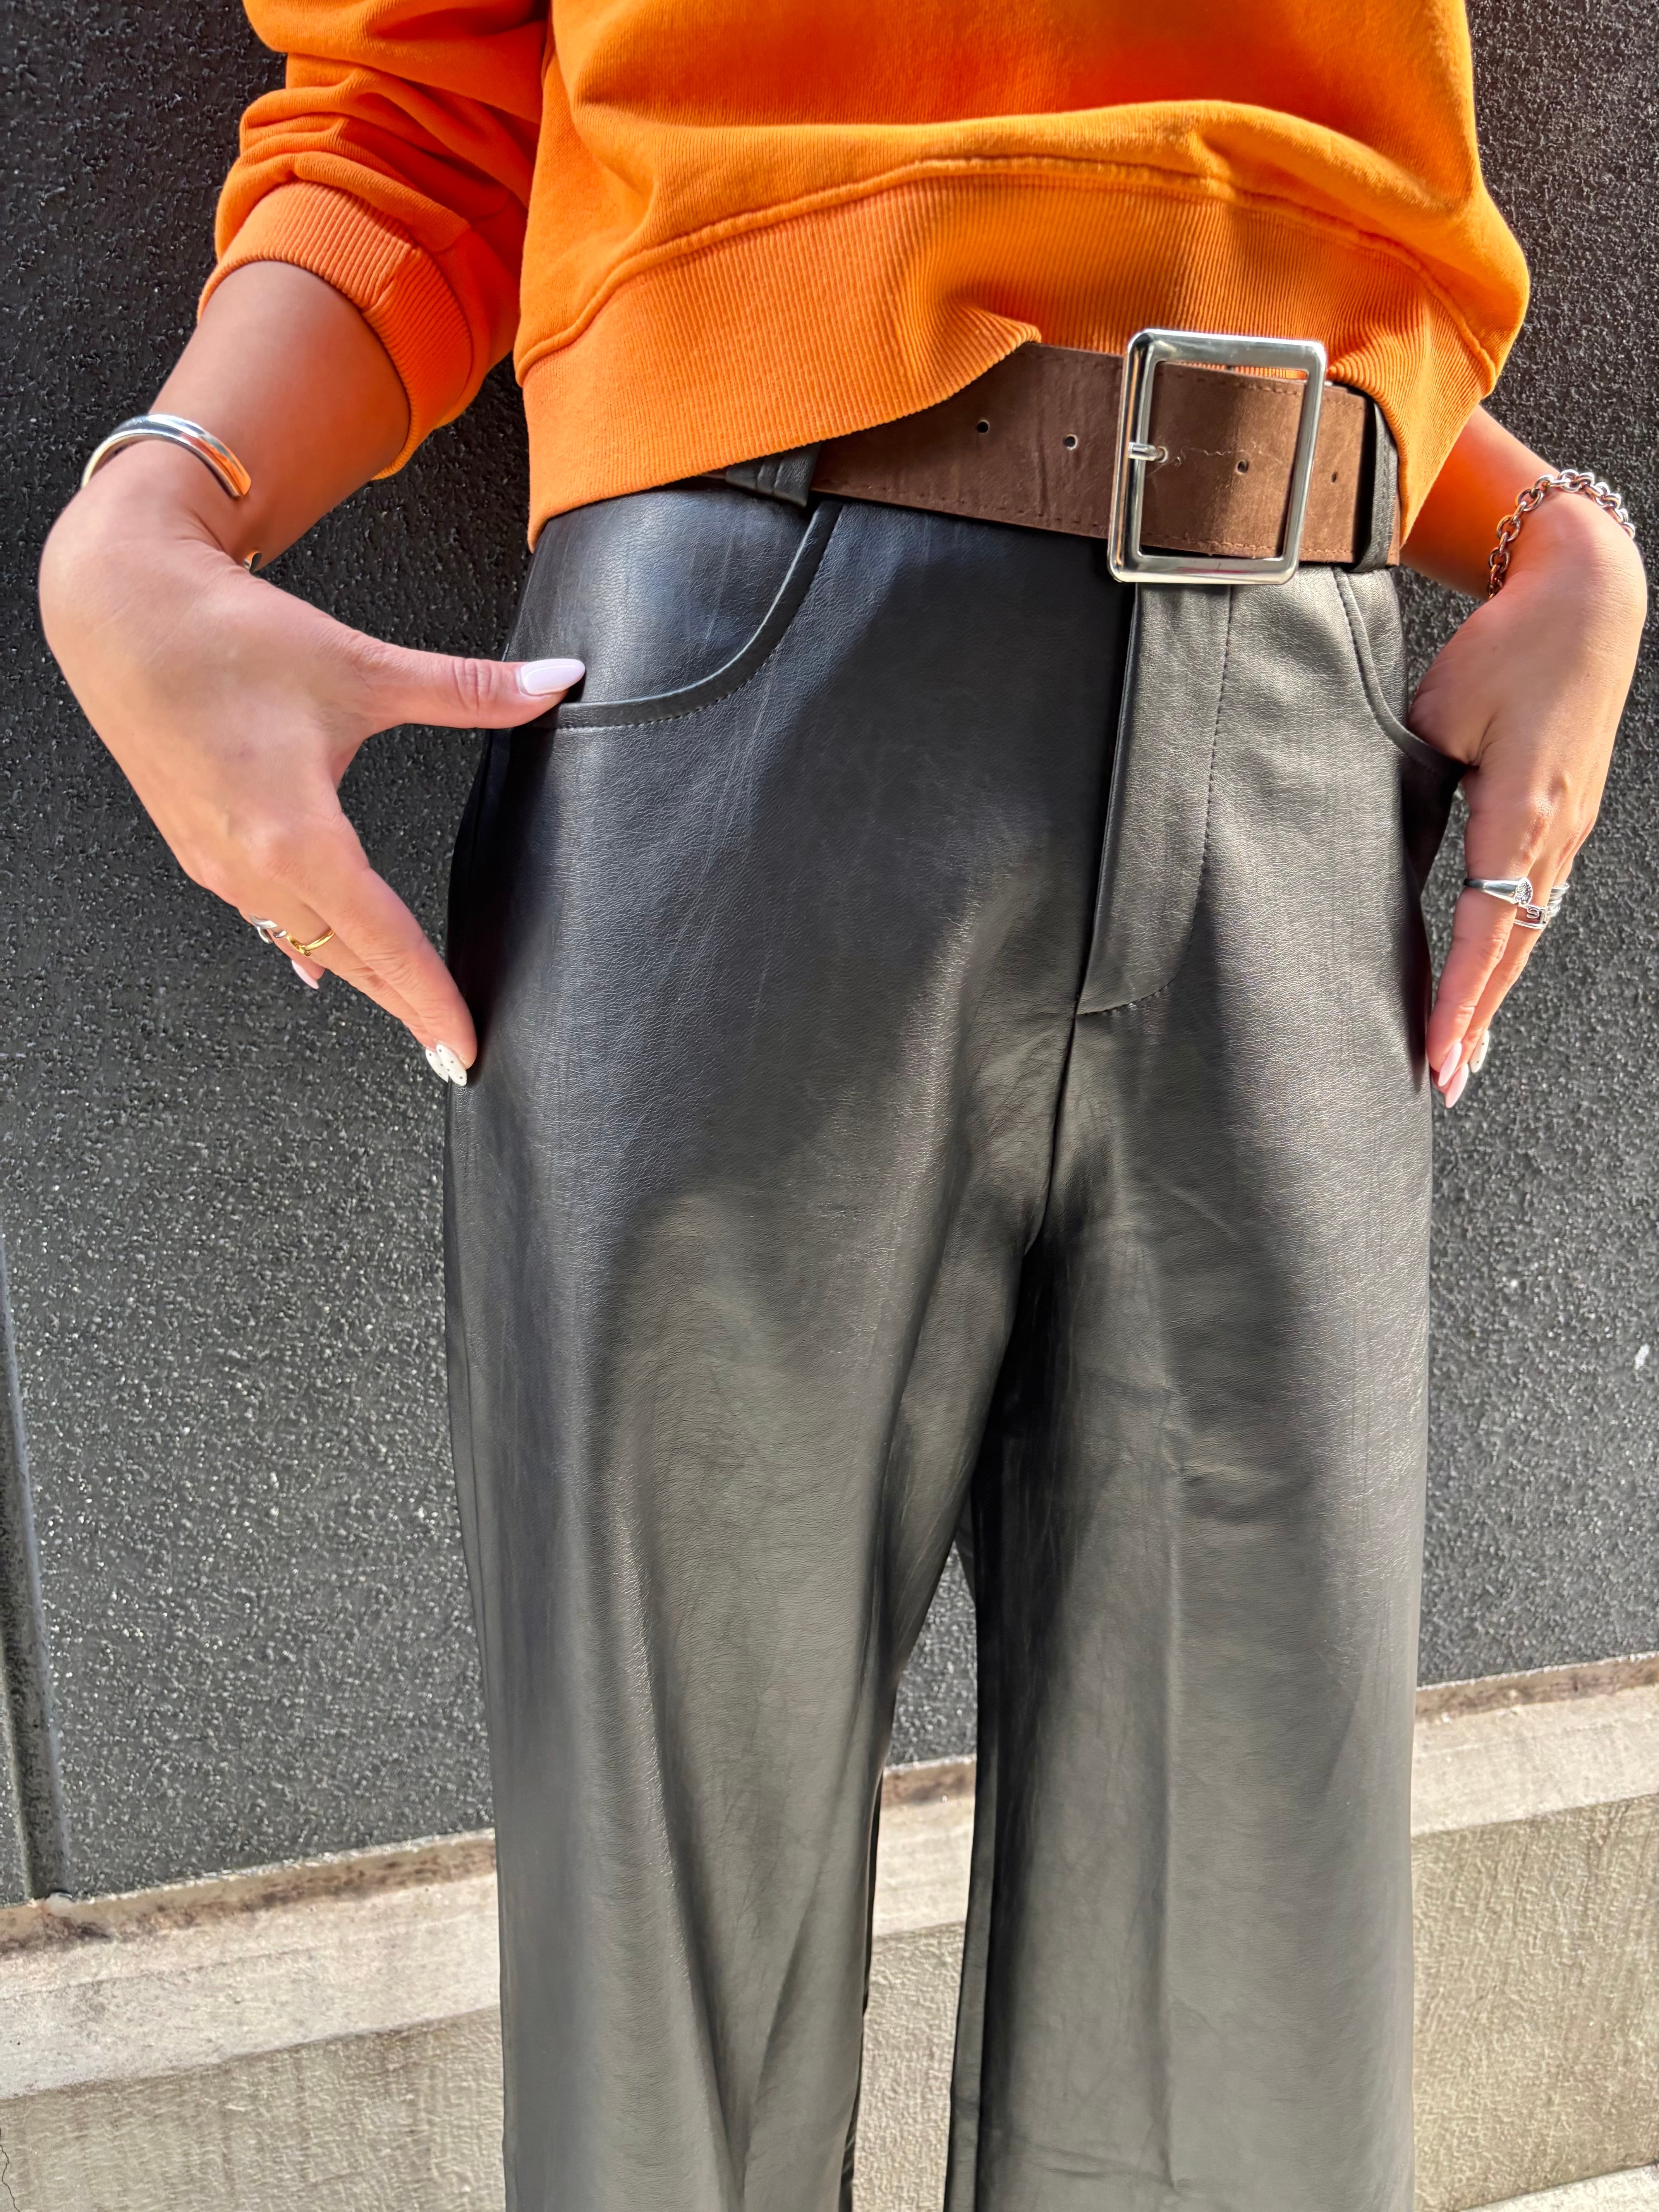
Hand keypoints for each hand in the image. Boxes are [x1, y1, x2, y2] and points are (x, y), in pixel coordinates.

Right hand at [39, 448, 580, 1077]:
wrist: (119, 607)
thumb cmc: (225, 635)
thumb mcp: (362, 668)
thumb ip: (469, 689)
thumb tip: (558, 681)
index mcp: (296, 836)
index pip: (387, 943)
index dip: (433, 1000)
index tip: (465, 1048)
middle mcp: (250, 865)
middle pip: (348, 961)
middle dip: (404, 1010)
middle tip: (450, 1057)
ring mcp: (216, 862)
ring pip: (304, 941)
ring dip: (358, 977)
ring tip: (405, 1009)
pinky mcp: (197, 845)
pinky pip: (263, 916)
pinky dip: (304, 942)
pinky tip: (318, 963)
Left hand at [1407, 492, 1646, 1104]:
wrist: (1585, 598)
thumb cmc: (1509, 646)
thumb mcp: (1439, 715)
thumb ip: (1409, 788)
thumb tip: (1378, 850)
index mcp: (1520, 812)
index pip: (1483, 929)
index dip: (1458, 999)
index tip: (1435, 1052)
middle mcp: (1553, 834)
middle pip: (1509, 949)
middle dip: (1474, 1022)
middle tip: (1443, 1083)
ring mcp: (1565, 831)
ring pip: (1523, 934)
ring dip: (1490, 996)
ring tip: (1460, 1056)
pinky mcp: (1564, 819)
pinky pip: (1532, 902)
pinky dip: (1505, 952)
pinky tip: (1487, 981)